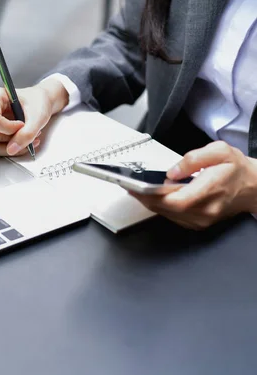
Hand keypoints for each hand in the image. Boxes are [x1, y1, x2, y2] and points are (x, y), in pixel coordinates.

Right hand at [0, 76, 68, 155]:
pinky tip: (20, 140)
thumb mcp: (38, 116)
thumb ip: (27, 133)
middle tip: (18, 133)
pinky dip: (8, 149)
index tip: (22, 125)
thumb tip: (12, 149)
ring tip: (24, 138)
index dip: (8, 128)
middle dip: (2, 140)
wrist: (38, 103)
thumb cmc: (36, 102)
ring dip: (8, 146)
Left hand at [129, 141, 256, 229]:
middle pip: (167, 209)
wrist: (253, 187)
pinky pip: (173, 217)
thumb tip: (173, 171)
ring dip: (150, 203)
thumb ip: (194, 158)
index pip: (177, 200)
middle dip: (145, 197)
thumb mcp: (220, 151)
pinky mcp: (198, 223)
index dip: (153, 195)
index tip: (137, 187)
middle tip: (129, 186)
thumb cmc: (237, 169)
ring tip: (136, 190)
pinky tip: (152, 197)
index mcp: (211, 190)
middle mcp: (206, 210)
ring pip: (167, 214)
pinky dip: (160, 207)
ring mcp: (202, 220)